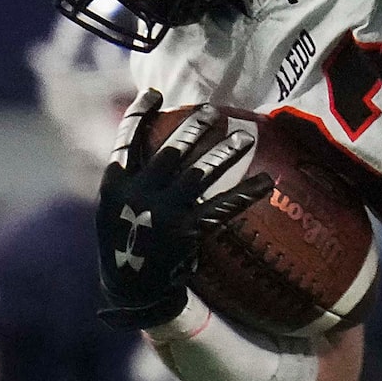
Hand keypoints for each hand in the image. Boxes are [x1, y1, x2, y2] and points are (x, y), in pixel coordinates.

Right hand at [95, 90, 268, 329]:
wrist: (132, 287)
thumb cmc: (126, 242)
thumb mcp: (113, 208)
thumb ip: (128, 178)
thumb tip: (149, 146)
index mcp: (115, 184)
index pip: (127, 140)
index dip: (140, 115)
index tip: (154, 93)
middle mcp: (139, 193)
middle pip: (171, 151)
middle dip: (194, 128)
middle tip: (213, 111)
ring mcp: (165, 212)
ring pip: (200, 173)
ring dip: (225, 152)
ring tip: (245, 136)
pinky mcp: (188, 231)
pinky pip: (224, 206)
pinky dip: (248, 192)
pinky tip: (268, 181)